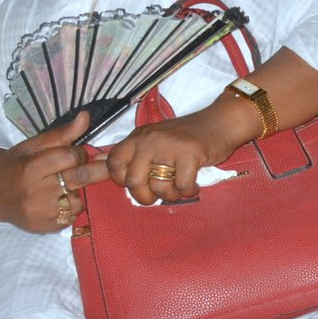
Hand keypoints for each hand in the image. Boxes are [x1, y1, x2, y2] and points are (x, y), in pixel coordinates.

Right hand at [0, 112, 108, 232]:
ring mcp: (40, 212)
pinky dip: (69, 208)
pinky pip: (71, 217)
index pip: (72, 156)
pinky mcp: (44, 227)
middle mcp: (36, 191)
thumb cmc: (13, 167)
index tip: (77, 154)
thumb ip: (61, 134)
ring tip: (64, 187)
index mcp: (32, 167)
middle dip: (97, 170)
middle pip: (80, 178)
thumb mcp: (32, 146)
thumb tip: (86, 117)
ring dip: (79, 192)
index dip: (79, 153)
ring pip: (78, 199)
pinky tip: (56, 202)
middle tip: (103, 165)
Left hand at [103, 101, 255, 205]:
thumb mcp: (154, 139)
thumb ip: (129, 152)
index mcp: (138, 136)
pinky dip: (189, 191)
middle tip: (157, 196)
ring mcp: (169, 146)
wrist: (221, 122)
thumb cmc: (187, 135)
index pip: (114, 163)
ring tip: (179, 190)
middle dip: (145, 196)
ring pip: (159, 186)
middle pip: (134, 181)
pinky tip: (194, 186)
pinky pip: (182, 185)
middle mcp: (150, 139)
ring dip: (171, 195)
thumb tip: (96, 161)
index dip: (123, 180)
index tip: (140, 182)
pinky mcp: (190, 153)